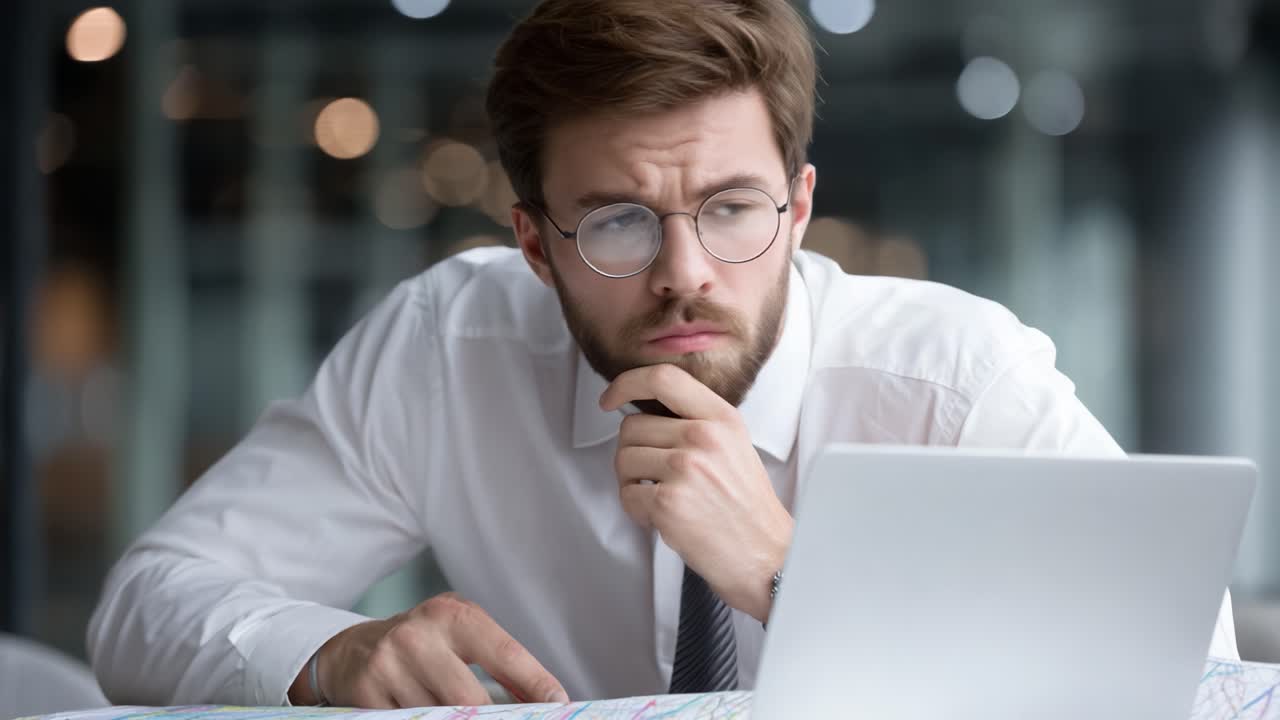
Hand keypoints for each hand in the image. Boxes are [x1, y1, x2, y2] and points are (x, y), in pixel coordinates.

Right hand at [289, 593, 568, 707]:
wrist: (352, 650)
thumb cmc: (423, 644)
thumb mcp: (460, 635)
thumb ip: (499, 661)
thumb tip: (544, 698)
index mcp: (453, 615)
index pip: (506, 654)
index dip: (536, 683)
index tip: (558, 704)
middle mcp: (419, 636)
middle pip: (471, 700)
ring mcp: (388, 665)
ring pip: (439, 719)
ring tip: (452, 712)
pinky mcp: (365, 692)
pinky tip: (421, 714)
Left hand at [600, 363, 793, 621]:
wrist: (765, 554)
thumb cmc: (746, 505)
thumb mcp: (734, 444)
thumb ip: (695, 420)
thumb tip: (643, 410)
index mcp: (721, 418)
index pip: (663, 378)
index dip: (626, 383)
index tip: (610, 398)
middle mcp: (704, 437)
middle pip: (632, 426)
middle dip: (634, 452)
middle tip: (655, 475)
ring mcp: (685, 468)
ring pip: (623, 459)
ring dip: (633, 482)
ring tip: (663, 497)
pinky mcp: (669, 502)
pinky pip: (627, 494)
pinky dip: (637, 510)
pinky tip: (663, 518)